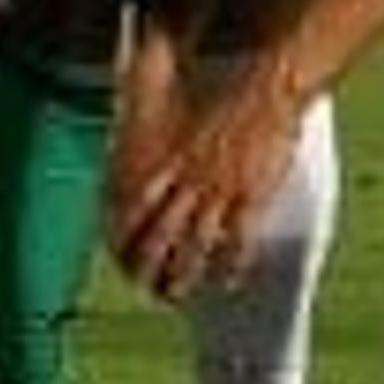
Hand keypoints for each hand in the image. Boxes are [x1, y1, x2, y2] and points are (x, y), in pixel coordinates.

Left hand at [109, 79, 307, 301]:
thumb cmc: (225, 94)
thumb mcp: (180, 110)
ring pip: (196, 242)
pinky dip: (231, 264)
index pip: (133, 203)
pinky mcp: (251, 195)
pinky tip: (227, 281)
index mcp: (167, 156)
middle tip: (141, 288)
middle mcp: (189, 176)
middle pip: (160, 231)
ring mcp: (220, 187)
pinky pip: (238, 239)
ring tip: (178, 296)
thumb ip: (157, 135)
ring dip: (185, 273)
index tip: (115, 256)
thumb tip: (142, 152)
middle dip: (148, 264)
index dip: (122, 233)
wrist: (267, 87)